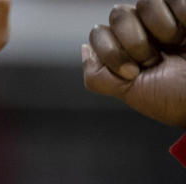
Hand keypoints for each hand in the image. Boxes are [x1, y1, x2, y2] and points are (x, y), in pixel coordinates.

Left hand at [83, 1, 185, 124]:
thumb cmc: (173, 98)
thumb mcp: (130, 93)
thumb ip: (100, 76)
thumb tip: (85, 50)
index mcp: (125, 49)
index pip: (99, 33)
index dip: (112, 53)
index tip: (132, 73)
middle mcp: (143, 28)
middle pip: (118, 14)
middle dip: (134, 44)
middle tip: (152, 61)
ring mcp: (164, 15)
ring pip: (144, 3)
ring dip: (159, 31)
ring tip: (173, 49)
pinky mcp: (183, 7)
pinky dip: (180, 18)